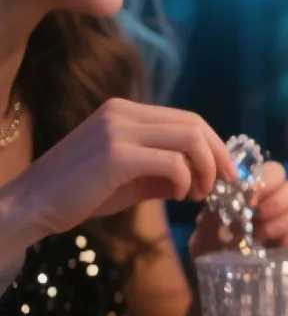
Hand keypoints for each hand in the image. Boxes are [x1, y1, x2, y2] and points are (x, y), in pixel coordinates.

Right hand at [0, 99, 233, 243]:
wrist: (33, 205)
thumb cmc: (81, 192)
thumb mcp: (130, 176)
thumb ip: (165, 169)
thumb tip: (204, 176)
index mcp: (124, 110)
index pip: (187, 118)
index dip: (215, 144)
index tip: (228, 171)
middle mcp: (122, 112)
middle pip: (194, 124)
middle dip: (219, 156)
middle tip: (226, 184)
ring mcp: (118, 130)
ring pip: (189, 139)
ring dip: (205, 169)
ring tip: (199, 193)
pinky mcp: (116, 155)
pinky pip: (172, 163)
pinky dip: (185, 181)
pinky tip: (177, 196)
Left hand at [188, 161, 287, 257]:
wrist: (218, 283)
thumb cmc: (214, 249)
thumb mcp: (207, 226)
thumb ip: (218, 205)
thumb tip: (232, 187)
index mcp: (265, 192)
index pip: (277, 172)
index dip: (267, 180)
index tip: (250, 196)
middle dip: (283, 199)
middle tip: (260, 215)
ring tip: (263, 236)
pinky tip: (281, 248)